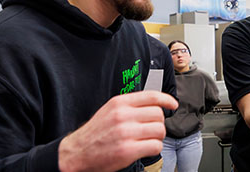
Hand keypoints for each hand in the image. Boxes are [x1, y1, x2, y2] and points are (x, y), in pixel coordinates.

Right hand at [58, 91, 177, 171]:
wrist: (76, 153)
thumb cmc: (93, 134)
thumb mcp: (109, 111)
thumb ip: (129, 107)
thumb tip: (152, 106)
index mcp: (119, 103)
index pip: (151, 96)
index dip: (166, 99)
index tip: (173, 104)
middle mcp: (123, 115)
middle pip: (158, 114)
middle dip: (158, 124)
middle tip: (150, 130)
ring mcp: (126, 132)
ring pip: (160, 130)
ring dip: (157, 137)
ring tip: (147, 140)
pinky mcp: (128, 150)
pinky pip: (155, 146)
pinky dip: (153, 149)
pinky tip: (144, 149)